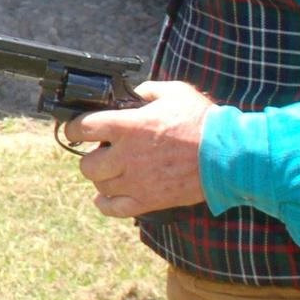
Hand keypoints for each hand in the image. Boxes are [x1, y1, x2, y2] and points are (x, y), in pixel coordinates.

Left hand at [64, 81, 212, 217]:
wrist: (224, 154)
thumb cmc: (201, 121)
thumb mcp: (174, 92)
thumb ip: (148, 91)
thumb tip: (135, 94)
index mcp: (129, 126)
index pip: (85, 128)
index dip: (75, 127)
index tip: (77, 128)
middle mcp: (126, 156)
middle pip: (87, 164)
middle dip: (91, 155)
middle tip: (102, 150)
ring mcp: (135, 181)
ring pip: (99, 186)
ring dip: (102, 177)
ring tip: (112, 169)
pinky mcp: (147, 200)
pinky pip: (113, 208)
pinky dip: (105, 203)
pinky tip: (105, 196)